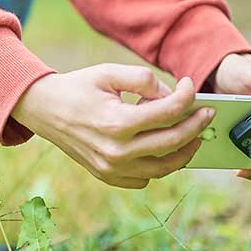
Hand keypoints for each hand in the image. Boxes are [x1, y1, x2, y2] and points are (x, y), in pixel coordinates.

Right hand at [10, 64, 212, 188]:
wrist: (44, 110)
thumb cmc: (79, 87)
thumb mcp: (109, 73)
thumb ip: (143, 80)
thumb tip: (172, 95)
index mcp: (117, 122)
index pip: (167, 112)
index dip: (187, 97)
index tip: (191, 85)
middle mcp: (116, 151)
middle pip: (173, 142)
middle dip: (196, 125)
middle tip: (207, 113)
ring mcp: (112, 169)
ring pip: (165, 167)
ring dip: (185, 150)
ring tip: (193, 134)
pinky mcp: (108, 177)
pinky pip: (146, 178)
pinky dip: (160, 164)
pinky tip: (163, 147)